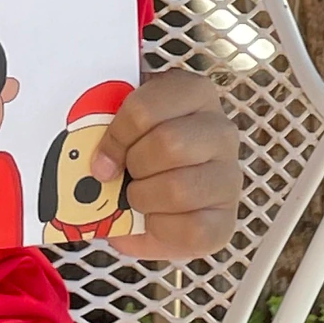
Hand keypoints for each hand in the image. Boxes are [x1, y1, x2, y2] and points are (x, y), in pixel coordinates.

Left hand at [92, 70, 240, 260]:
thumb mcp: (125, 122)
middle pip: (167, 144)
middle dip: (133, 166)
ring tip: (138, 196)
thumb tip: (95, 154)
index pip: (146, 107)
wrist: (163, 190)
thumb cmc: (141, 147)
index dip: (117, 134)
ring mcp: (229, 176)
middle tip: (125, 174)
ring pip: (179, 188)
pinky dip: (161, 229)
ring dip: (144, 198)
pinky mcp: (227, 221)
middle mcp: (220, 131)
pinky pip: (192, 230)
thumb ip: (106, 120)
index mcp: (193, 92)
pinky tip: (155, 219)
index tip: (102, 155)